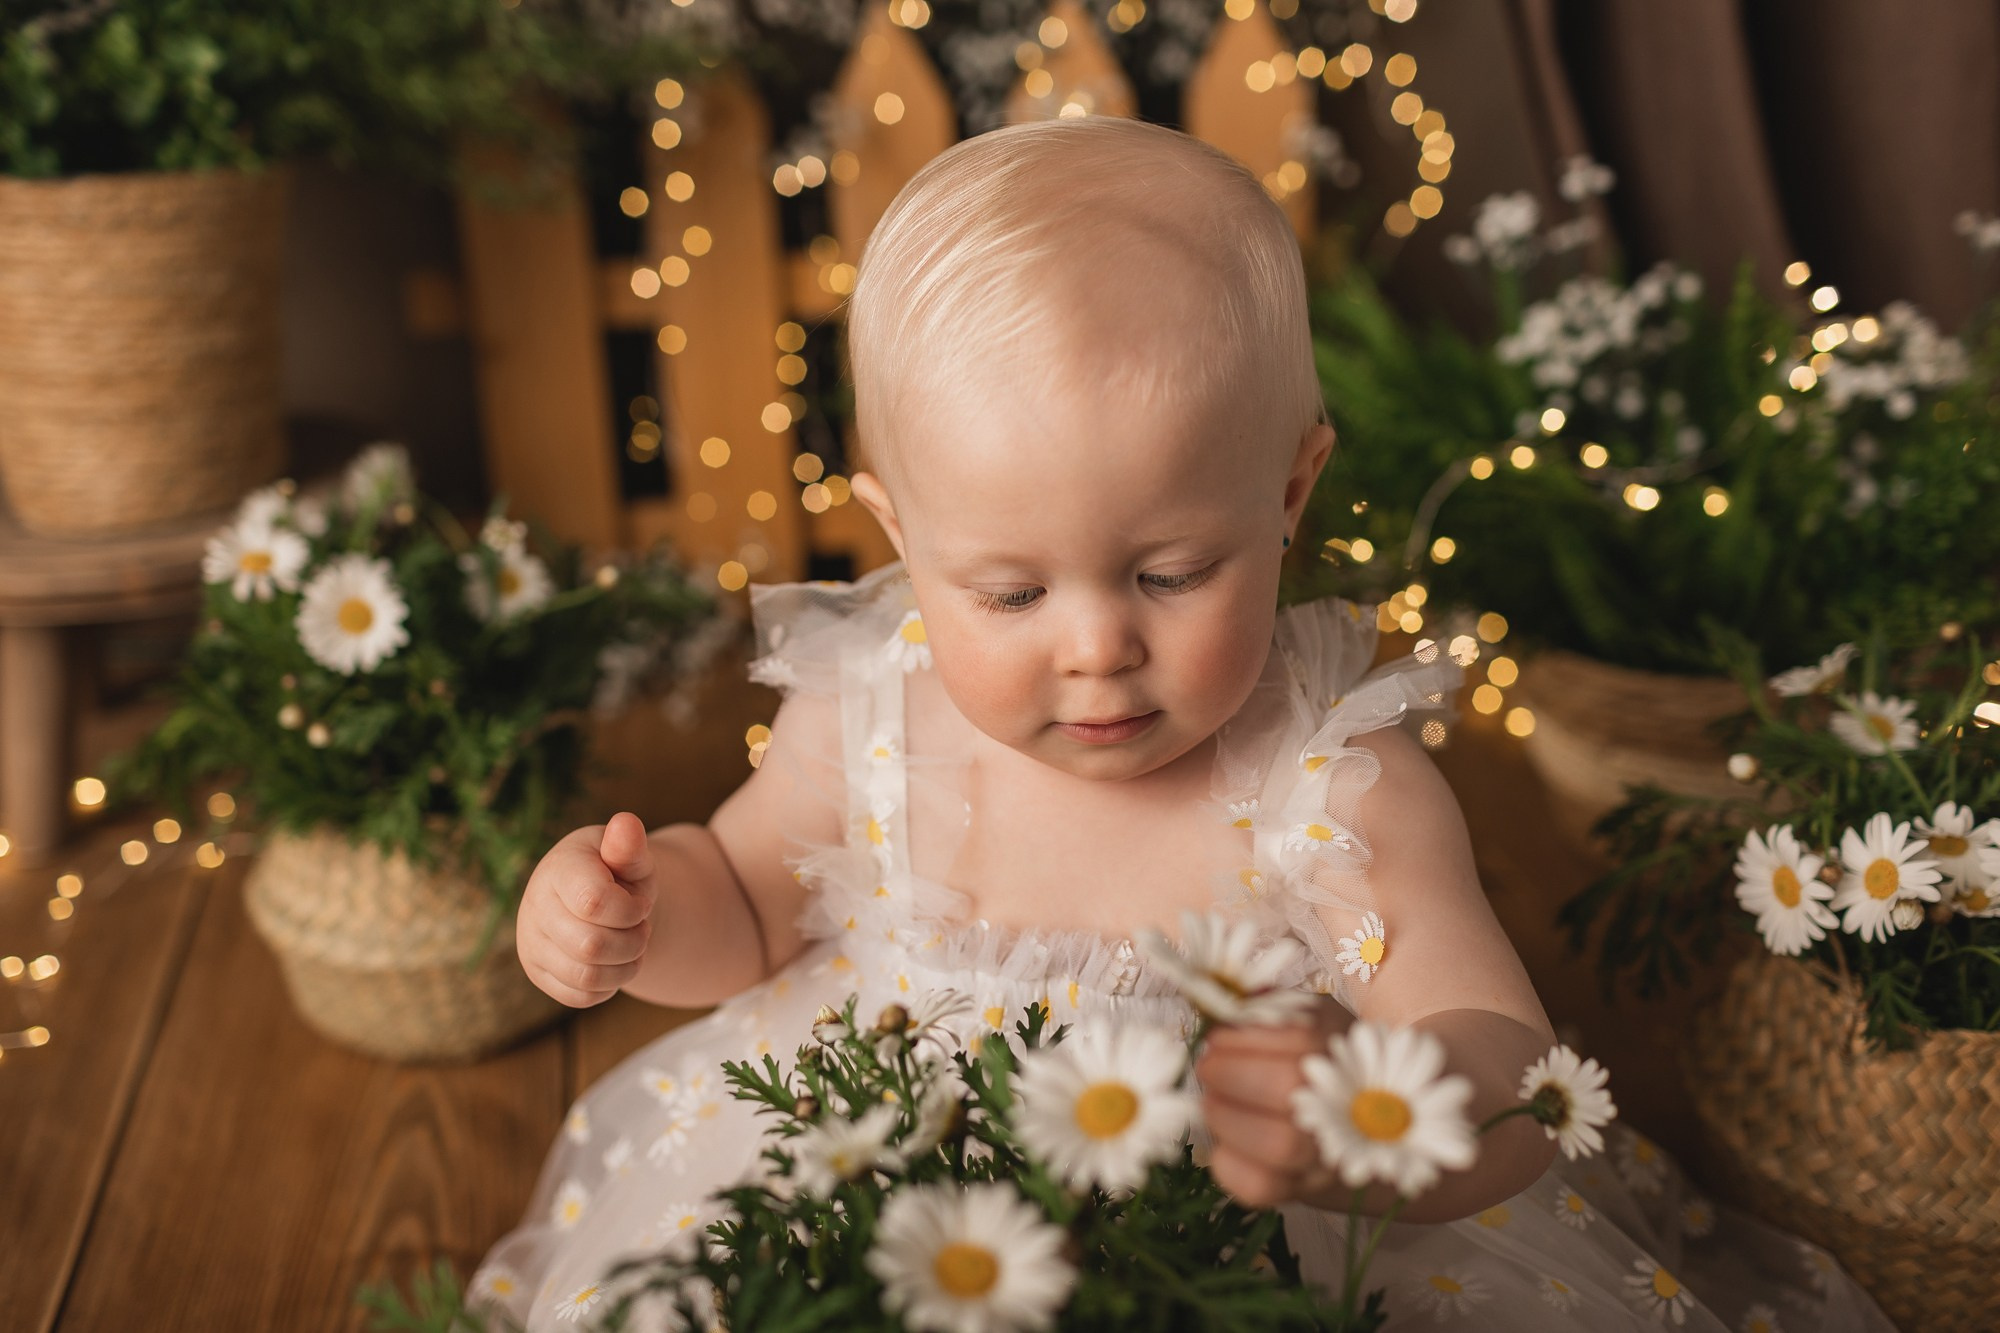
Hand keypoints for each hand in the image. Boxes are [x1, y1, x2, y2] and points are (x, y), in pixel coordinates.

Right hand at [516, 812, 657, 1006]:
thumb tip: (626, 823)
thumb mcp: (631, 857)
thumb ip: (630, 845)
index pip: (593, 903)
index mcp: (558, 868)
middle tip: (641, 929)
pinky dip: (609, 985)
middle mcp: (534, 905)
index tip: (640, 903)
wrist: (603, 900)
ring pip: (586, 977)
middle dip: (632, 942)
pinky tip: (614, 963)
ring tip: (633, 946)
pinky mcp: (538, 973)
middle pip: (591, 946)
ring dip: (625, 967)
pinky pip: (581, 996)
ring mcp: (531, 942)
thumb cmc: (620, 873)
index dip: (631, 910)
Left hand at [1195, 996, 1351, 1208]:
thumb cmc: (1315, 1060)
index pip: (1301, 1038)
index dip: (1247, 1037)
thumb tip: (1216, 995)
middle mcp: (1346, 1103)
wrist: (1354, 1127)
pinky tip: (1222, 1143)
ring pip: (1280, 1145)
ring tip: (1211, 1103)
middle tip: (1207, 1068)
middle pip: (1290, 1089)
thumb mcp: (1303, 1018)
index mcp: (1345, 1050)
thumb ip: (1266, 1005)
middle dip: (1232, 1075)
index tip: (1218, 1037)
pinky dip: (1229, 1165)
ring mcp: (1327, 1153)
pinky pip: (1262, 1188)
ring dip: (1228, 1119)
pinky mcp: (1302, 1190)